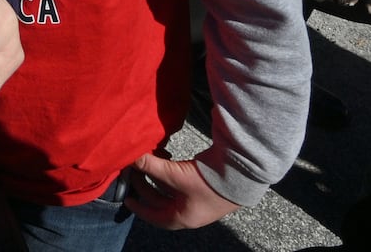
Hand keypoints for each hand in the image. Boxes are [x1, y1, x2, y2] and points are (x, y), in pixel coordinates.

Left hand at [126, 153, 240, 229]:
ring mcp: (198, 197)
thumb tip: (131, 158)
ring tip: (150, 157)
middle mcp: (190, 210)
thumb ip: (151, 166)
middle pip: (160, 200)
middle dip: (145, 184)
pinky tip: (166, 153)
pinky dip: (169, 168)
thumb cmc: (209, 181)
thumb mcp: (175, 175)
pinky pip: (178, 178)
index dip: (140, 209)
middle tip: (134, 169)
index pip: (156, 218)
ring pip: (169, 187)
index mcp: (184, 217)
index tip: (128, 198)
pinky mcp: (203, 183)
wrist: (242, 170)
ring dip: (157, 173)